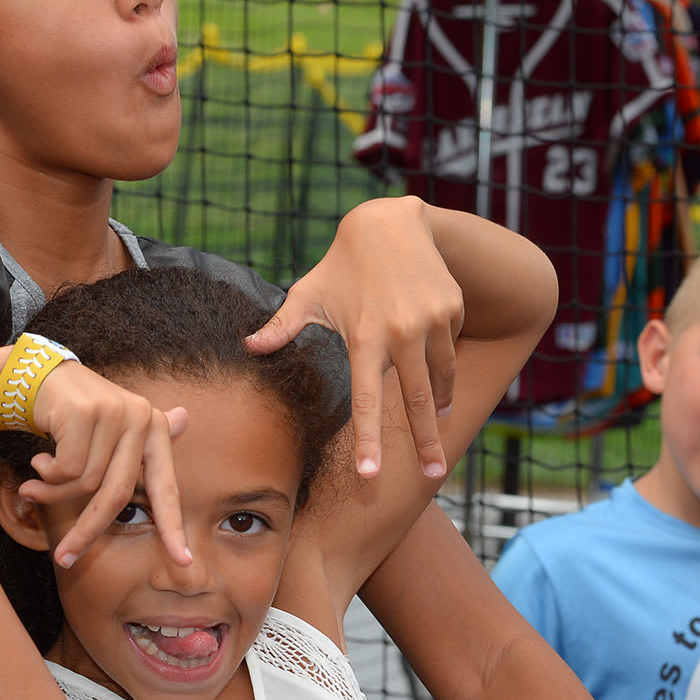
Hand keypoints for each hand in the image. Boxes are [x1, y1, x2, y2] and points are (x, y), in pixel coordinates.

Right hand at [28, 362, 191, 568]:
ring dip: (54, 493)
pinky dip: (48, 475)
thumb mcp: (111, 428)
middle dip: (88, 531)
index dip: (172, 526)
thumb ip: (142, 440)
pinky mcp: (86, 412)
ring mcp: (115, 413)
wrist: (38, 377)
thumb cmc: (77, 413)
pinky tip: (38, 460)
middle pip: (117, 494)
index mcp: (154, 427)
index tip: (183, 561)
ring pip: (86, 483)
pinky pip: (67, 469)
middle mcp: (140, 417)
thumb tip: (186, 418)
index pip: (165, 486)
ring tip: (35, 486)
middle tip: (65, 558)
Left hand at [249, 195, 462, 480]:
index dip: (367, 439)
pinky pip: (449, 351)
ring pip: (439, 379)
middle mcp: (401, 331)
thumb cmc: (341, 267)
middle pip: (415, 401)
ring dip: (439, 406)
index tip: (370, 474)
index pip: (366, 399)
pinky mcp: (452, 309)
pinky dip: (444, 369)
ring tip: (440, 425)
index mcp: (362, 336)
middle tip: (435, 475)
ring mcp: (431, 320)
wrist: (392, 223)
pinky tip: (436, 372)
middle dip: (426, 442)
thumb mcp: (308, 293)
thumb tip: (248, 347)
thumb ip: (281, 325)